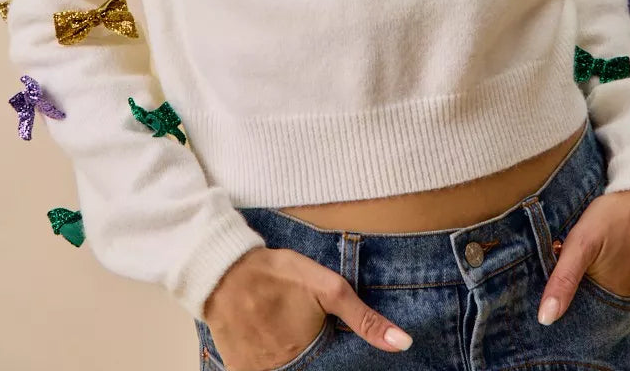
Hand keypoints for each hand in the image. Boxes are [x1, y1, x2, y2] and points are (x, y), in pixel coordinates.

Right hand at [204, 246, 412, 370]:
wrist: (225, 269)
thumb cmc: (280, 274)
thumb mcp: (329, 289)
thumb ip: (365, 319)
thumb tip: (403, 343)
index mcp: (309, 356)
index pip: (332, 368)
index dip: (333, 359)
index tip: (324, 341)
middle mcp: (283, 370)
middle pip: (308, 367)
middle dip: (312, 356)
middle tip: (300, 329)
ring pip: (285, 369)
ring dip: (290, 357)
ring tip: (283, 329)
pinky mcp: (239, 370)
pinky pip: (260, 369)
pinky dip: (268, 358)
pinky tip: (267, 336)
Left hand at [537, 189, 629, 324]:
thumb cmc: (617, 217)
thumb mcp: (583, 244)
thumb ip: (564, 279)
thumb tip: (545, 319)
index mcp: (612, 300)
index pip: (575, 314)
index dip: (554, 303)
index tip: (534, 293)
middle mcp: (624, 298)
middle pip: (586, 301)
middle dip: (565, 289)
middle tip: (539, 270)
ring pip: (595, 287)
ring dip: (579, 278)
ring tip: (555, 262)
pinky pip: (607, 275)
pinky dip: (593, 269)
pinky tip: (581, 254)